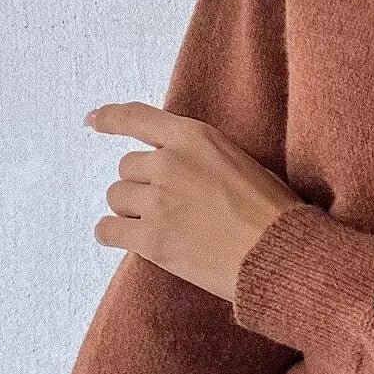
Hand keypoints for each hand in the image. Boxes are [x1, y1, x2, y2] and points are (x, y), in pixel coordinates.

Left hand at [86, 101, 296, 301]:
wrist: (279, 256)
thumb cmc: (272, 213)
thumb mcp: (240, 162)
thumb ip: (200, 156)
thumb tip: (173, 163)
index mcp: (194, 138)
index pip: (137, 118)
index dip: (110, 119)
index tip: (93, 121)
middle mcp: (169, 163)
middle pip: (127, 168)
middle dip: (142, 186)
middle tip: (170, 208)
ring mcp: (158, 201)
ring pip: (117, 198)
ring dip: (132, 211)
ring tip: (163, 228)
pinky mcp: (151, 239)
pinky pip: (108, 230)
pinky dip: (114, 235)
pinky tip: (131, 241)